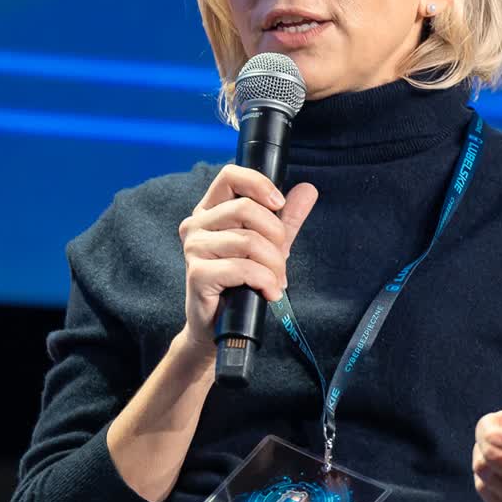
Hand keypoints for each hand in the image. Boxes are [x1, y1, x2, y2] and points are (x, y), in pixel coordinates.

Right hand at [177, 164, 318, 352]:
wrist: (219, 325)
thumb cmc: (241, 282)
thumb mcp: (269, 244)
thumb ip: (286, 217)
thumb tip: (308, 189)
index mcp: (210, 210)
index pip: (229, 175)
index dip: (258, 184)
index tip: (279, 203)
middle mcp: (196, 224)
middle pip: (245, 208)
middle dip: (275, 236)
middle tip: (281, 260)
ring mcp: (194, 249)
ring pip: (248, 241)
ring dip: (273, 265)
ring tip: (275, 281)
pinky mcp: (197, 274)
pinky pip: (242, 268)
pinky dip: (264, 280)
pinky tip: (268, 292)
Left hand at [471, 398, 501, 501]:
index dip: (496, 430)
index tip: (500, 416)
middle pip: (492, 458)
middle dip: (485, 433)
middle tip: (497, 421)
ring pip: (484, 475)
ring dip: (481, 451)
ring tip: (496, 439)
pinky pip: (486, 492)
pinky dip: (483, 472)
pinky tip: (497, 461)